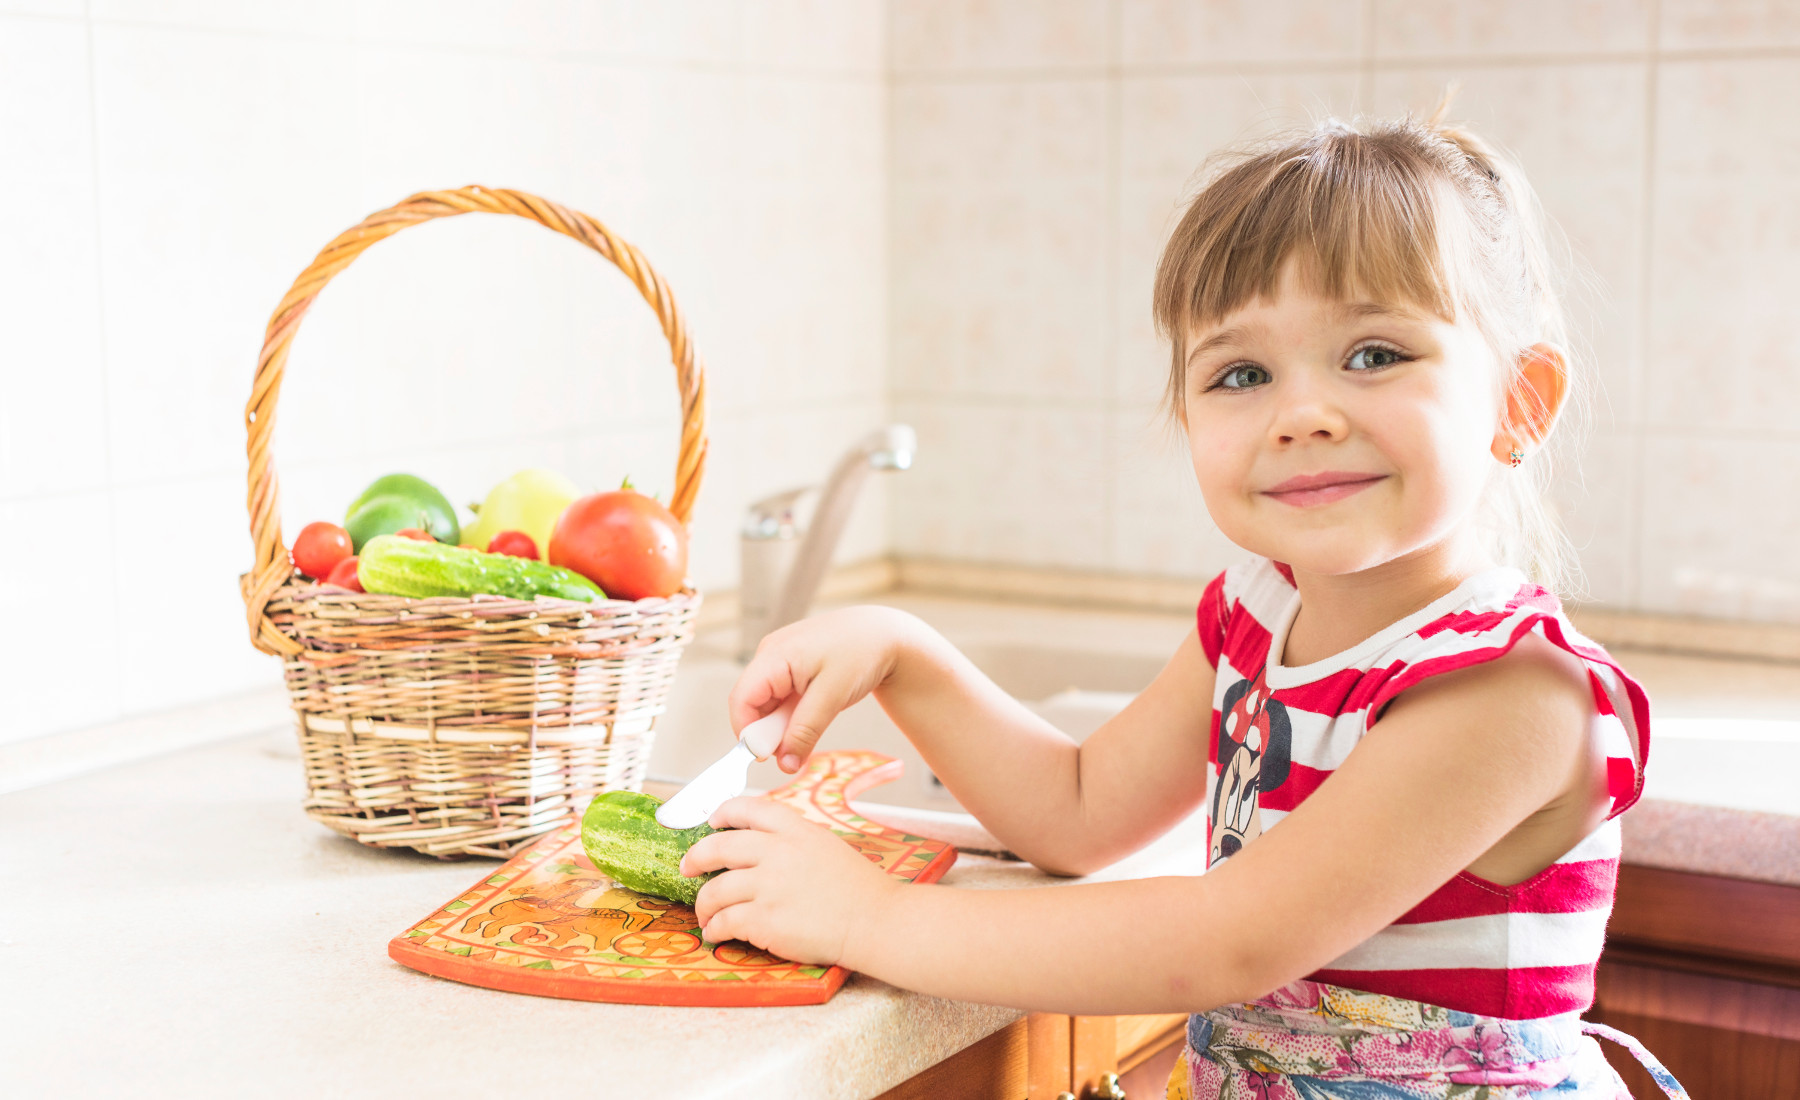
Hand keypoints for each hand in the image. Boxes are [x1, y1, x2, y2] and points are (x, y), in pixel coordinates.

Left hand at [682, 796, 899, 965]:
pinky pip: (724, 922)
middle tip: (687, 868)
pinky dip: (714, 929)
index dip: (724, 812)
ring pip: (714, 889)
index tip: (712, 821)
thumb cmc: (860, 890)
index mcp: (796, 830)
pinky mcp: (765, 919)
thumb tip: (762, 847)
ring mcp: (769, 886)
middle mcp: (778, 852)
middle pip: (718, 846)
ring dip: (703, 904)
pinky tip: (716, 933)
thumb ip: (794, 841)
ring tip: (705, 914)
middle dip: (695, 858)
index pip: (748, 809)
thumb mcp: (827, 846)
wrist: (876, 922)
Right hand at [729, 605, 923, 772]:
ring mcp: (779, 659)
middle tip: (798, 745)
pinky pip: (779, 697)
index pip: (741, 700)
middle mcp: (770, 654)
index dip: (747, 733)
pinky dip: (793, 713)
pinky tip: (815, 710)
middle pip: (751, 704)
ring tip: (816, 719)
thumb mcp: (832, 697)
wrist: (885, 634)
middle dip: (769, 731)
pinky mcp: (790, 667)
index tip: (768, 757)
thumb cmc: (861, 654)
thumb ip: (805, 732)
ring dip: (783, 723)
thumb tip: (784, 765)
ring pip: (766, 704)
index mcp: (774, 654)